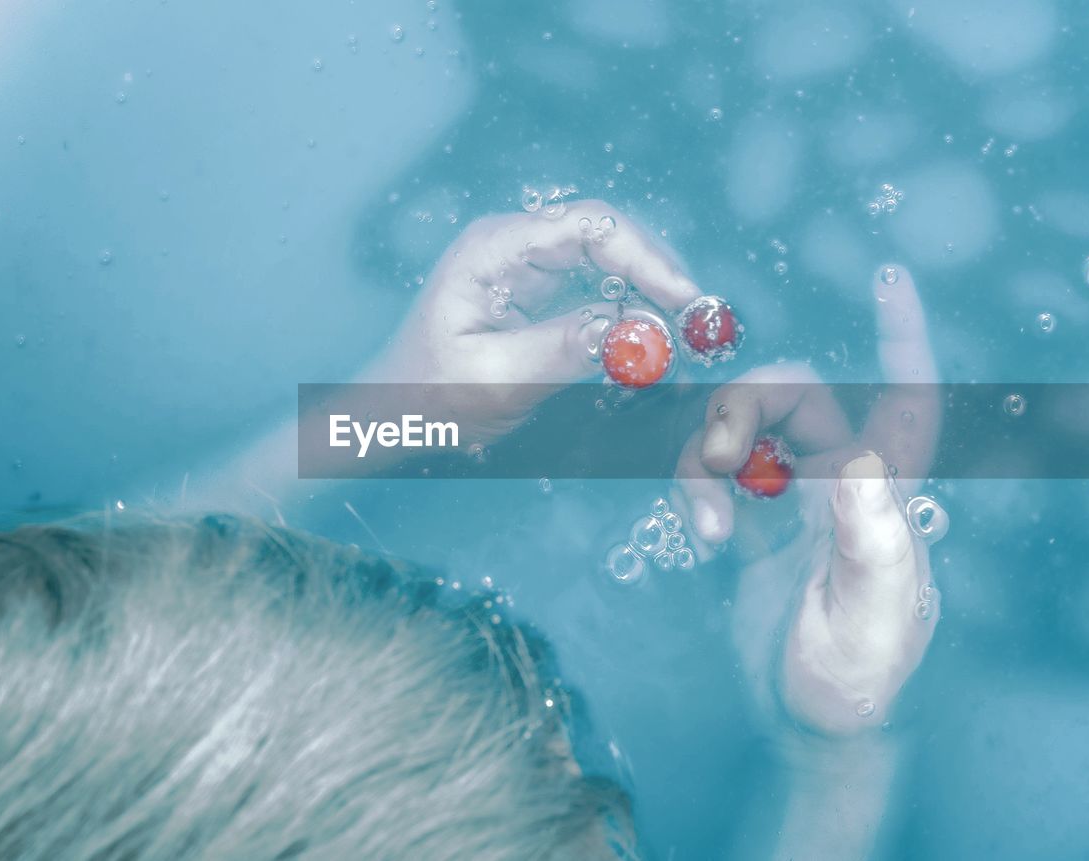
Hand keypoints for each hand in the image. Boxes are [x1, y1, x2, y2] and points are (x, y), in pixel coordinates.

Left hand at [365, 199, 702, 439]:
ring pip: (608, 259)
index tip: (683, 297)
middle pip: (606, 233)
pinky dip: (630, 308)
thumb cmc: (427, 396)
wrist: (392, 416)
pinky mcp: (538, 294)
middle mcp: (514, 245)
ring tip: (682, 333)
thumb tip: (637, 333)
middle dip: (656, 271)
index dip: (644, 254)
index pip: (587, 224)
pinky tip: (652, 338)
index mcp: (494, 249)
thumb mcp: (496, 379)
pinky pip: (598, 286)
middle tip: (696, 320)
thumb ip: (564, 349)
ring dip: (649, 290)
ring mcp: (527, 267)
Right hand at [673, 264, 942, 735]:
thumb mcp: (869, 622)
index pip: (905, 401)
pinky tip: (697, 532)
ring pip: (743, 428)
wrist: (801, 719)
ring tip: (701, 519)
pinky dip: (694, 489)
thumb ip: (868, 545)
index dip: (902, 339)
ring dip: (709, 456)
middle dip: (747, 404)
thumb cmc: (854, 680)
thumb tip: (860, 466)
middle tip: (717, 455)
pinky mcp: (748, 520)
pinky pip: (711, 472)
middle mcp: (840, 482)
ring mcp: (790, 499)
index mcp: (885, 495)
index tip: (888, 280)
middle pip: (795, 395)